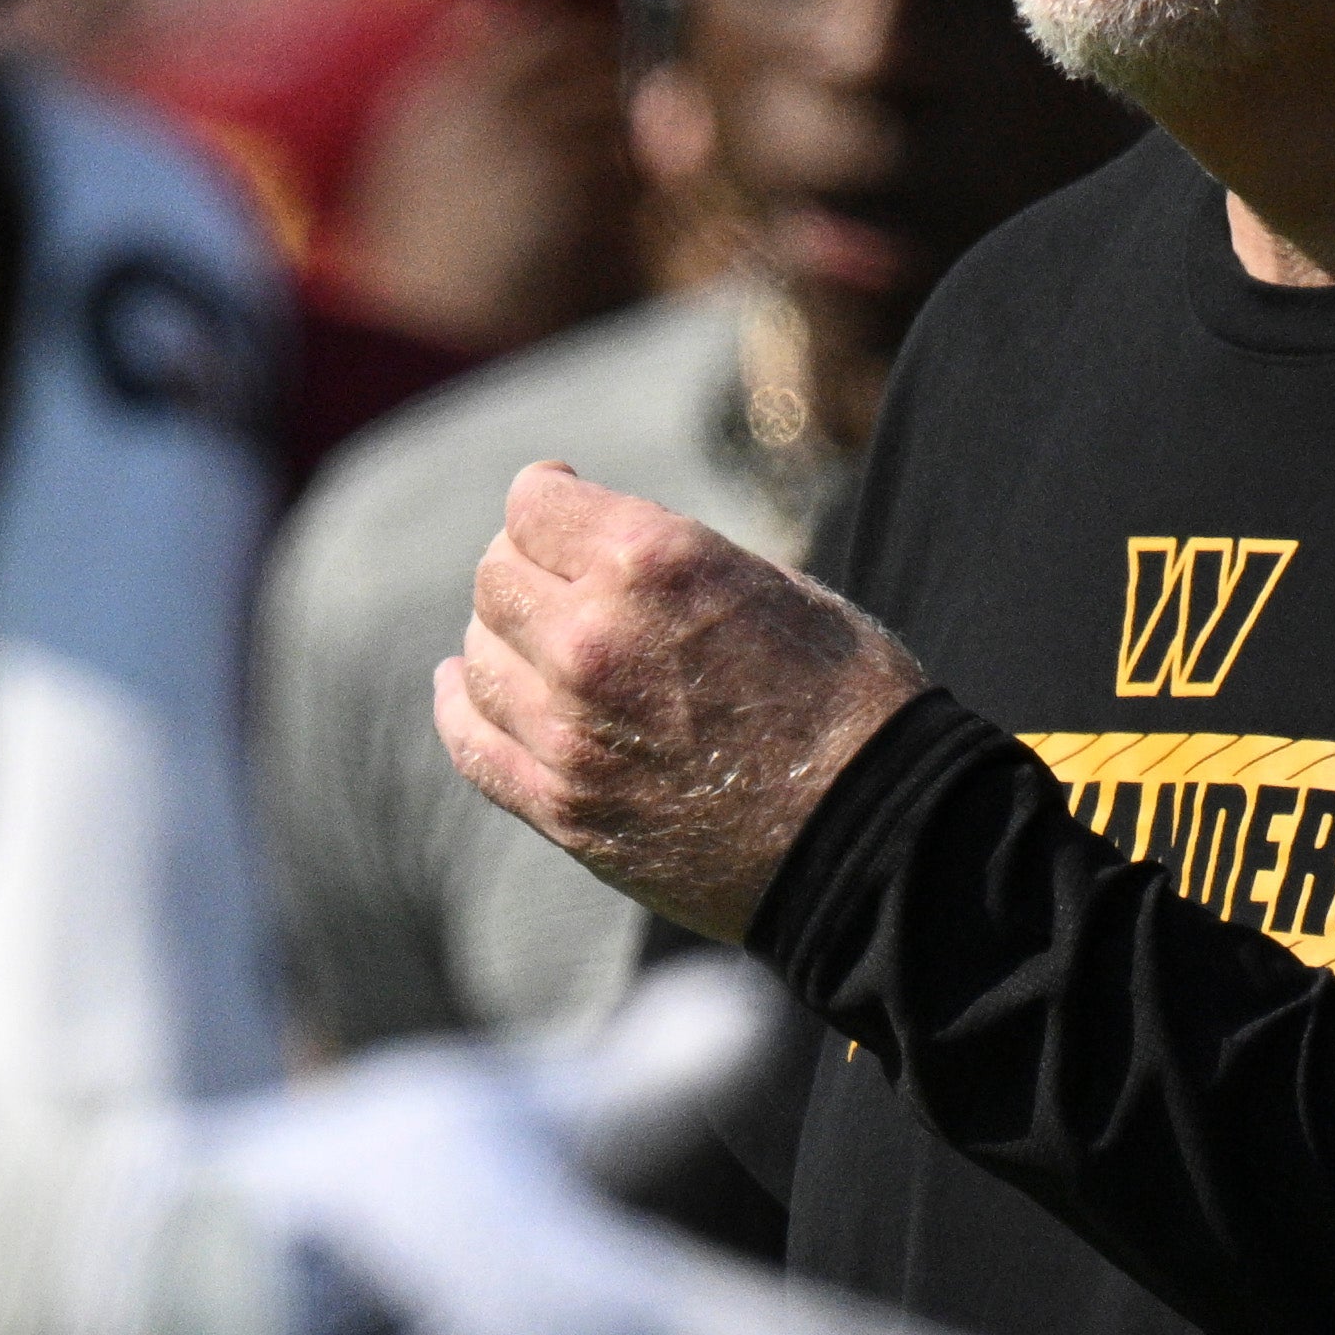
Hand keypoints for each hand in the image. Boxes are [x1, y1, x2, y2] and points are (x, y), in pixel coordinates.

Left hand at [435, 463, 926, 942]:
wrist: (873, 839)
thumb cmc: (848, 700)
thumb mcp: (771, 584)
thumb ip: (668, 559)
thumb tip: (597, 544)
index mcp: (651, 561)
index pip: (533, 504)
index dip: (546, 495)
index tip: (559, 501)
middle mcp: (592, 636)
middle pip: (496, 576)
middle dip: (525, 565)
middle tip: (558, 578)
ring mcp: (568, 729)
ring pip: (479, 654)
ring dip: (500, 636)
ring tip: (529, 638)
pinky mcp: (562, 805)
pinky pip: (472, 741)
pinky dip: (461, 704)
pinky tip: (466, 686)